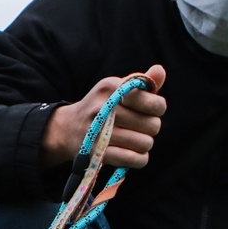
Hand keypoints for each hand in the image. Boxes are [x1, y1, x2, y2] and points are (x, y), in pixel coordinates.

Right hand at [39, 66, 166, 169]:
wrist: (67, 128)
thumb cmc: (100, 107)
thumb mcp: (116, 89)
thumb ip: (141, 83)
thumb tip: (160, 69)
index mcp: (111, 87)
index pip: (153, 102)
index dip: (157, 108)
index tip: (150, 110)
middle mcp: (103, 107)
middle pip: (153, 125)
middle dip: (151, 128)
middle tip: (140, 127)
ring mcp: (99, 131)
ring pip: (145, 143)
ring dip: (144, 144)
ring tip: (135, 139)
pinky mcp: (98, 152)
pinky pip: (133, 159)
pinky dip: (139, 159)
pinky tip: (134, 153)